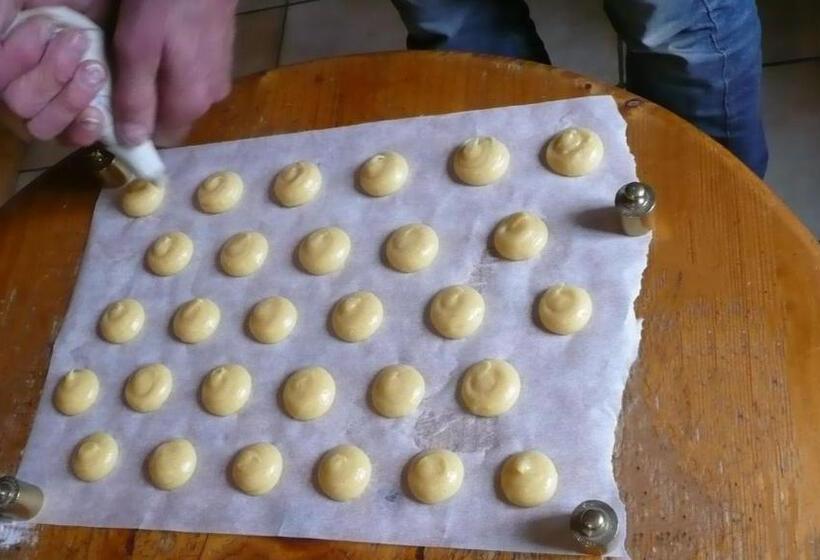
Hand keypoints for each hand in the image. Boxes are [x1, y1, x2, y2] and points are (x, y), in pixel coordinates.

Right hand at [0, 0, 110, 144]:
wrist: (116, 5)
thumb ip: (0, 15)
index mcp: (7, 57)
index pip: (0, 79)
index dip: (17, 58)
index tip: (43, 27)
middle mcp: (21, 83)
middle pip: (18, 105)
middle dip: (48, 75)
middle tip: (77, 42)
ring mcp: (51, 104)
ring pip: (41, 126)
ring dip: (68, 100)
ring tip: (94, 71)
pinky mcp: (82, 118)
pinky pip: (71, 140)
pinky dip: (82, 130)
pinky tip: (97, 114)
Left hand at [113, 0, 236, 145]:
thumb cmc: (165, 2)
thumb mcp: (138, 47)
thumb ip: (135, 97)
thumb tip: (132, 142)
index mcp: (191, 103)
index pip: (161, 138)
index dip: (134, 126)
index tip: (111, 103)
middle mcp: (211, 99)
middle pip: (171, 116)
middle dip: (146, 102)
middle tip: (120, 71)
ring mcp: (219, 78)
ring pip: (181, 95)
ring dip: (158, 83)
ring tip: (138, 53)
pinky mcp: (221, 59)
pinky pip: (192, 77)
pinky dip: (173, 67)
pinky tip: (161, 42)